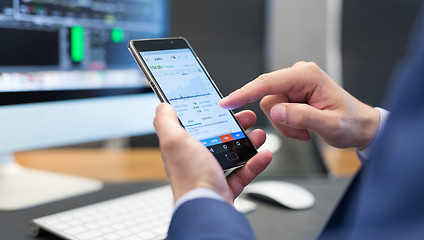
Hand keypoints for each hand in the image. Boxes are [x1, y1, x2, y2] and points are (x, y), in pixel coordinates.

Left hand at [153, 103, 271, 204]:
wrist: (207, 208)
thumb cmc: (189, 176)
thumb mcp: (174, 141)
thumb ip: (166, 122)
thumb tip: (162, 106)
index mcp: (182, 147)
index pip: (196, 125)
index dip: (210, 113)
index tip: (224, 105)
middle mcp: (195, 160)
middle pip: (218, 137)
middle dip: (235, 126)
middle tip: (248, 117)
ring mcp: (211, 174)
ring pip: (232, 154)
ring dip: (248, 143)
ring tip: (259, 135)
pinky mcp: (225, 188)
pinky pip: (243, 173)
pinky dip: (255, 164)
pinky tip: (264, 155)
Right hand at [219, 62, 379, 149]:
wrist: (359, 126)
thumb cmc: (350, 122)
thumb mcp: (329, 125)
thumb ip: (301, 117)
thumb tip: (276, 111)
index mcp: (306, 76)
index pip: (268, 83)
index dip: (245, 93)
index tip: (227, 103)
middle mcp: (298, 76)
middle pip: (267, 97)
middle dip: (280, 119)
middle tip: (300, 132)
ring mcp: (294, 84)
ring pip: (270, 106)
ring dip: (284, 124)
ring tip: (304, 130)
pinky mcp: (292, 93)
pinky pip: (276, 110)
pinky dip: (286, 124)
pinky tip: (302, 127)